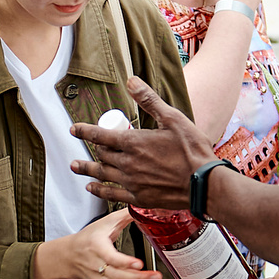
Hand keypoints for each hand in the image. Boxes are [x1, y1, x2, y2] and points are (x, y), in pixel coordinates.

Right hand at [39, 208, 161, 278]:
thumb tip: (142, 207)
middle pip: (118, 276)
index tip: (139, 263)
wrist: (70, 255)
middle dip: (140, 278)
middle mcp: (96, 265)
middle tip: (156, 276)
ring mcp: (98, 278)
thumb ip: (125, 216)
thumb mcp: (105, 222)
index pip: (111, 257)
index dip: (125, 262)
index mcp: (96, 246)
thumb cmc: (88, 238)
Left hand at [71, 76, 215, 208]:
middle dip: (92, 149)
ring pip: (102, 174)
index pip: (101, 135)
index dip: (85, 130)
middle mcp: (128, 163)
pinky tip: (93, 188)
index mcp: (134, 143)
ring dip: (87, 170)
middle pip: (101, 155)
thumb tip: (131, 81)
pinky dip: (100, 190)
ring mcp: (132, 182)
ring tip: (75, 167)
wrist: (204, 183)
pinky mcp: (139, 197)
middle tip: (87, 148)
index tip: (74, 129)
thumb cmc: (192, 150)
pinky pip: (112, 194)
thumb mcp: (172, 118)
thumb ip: (149, 100)